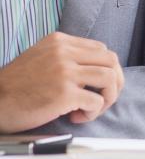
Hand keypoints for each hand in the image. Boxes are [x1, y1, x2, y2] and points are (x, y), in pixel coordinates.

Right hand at [0, 31, 124, 131]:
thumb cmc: (15, 86)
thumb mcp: (41, 57)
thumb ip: (65, 56)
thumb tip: (94, 68)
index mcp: (60, 41)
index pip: (100, 50)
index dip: (105, 69)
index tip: (96, 85)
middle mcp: (64, 52)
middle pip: (111, 60)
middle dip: (115, 81)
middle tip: (104, 98)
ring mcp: (65, 72)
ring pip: (109, 78)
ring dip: (107, 97)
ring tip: (91, 109)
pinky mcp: (64, 93)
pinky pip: (97, 101)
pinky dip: (93, 112)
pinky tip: (76, 117)